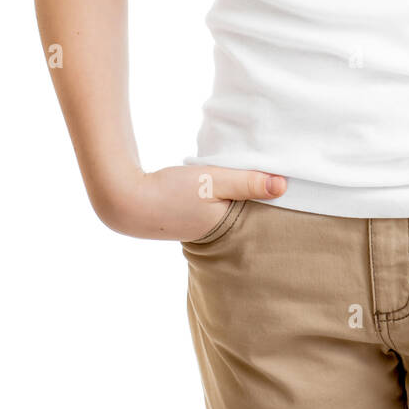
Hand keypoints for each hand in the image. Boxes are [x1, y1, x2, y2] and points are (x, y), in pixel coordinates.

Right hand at [103, 163, 287, 241]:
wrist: (124, 201)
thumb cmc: (172, 192)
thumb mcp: (214, 181)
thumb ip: (248, 182)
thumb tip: (284, 185)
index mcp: (225, 228)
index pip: (257, 213)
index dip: (268, 199)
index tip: (283, 179)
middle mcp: (213, 233)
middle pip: (243, 213)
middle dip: (254, 199)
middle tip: (269, 175)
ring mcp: (195, 226)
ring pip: (225, 208)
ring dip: (232, 194)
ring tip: (244, 175)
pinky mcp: (182, 216)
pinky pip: (209, 205)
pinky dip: (215, 194)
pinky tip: (214, 181)